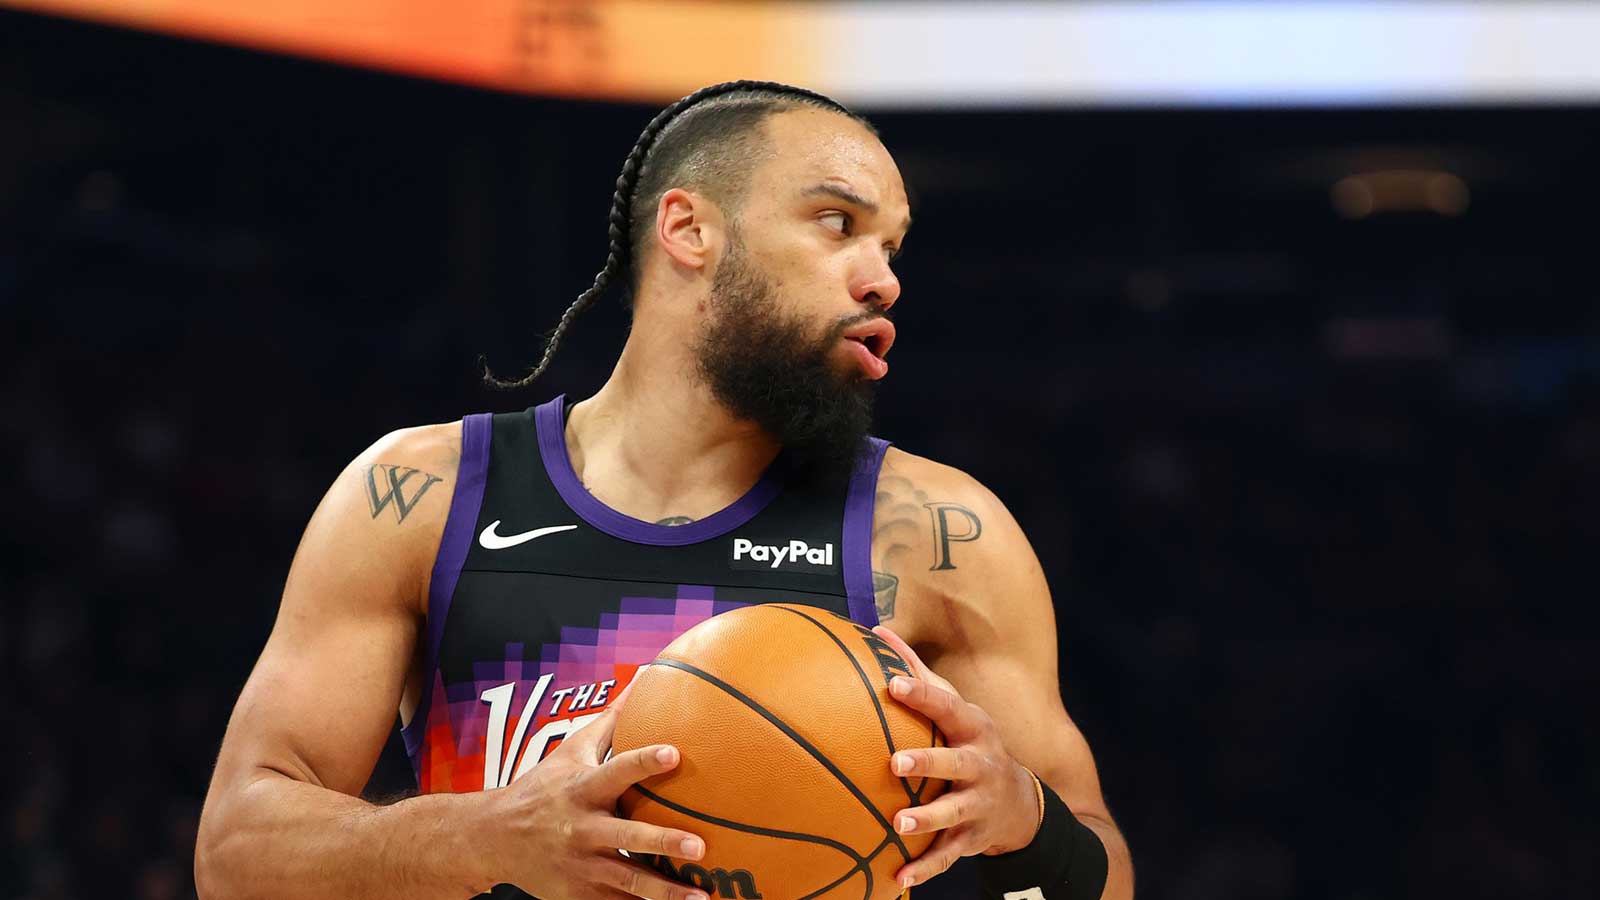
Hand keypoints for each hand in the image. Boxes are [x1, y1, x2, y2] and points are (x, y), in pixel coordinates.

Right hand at [487, 692, 710, 899]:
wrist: (493, 839)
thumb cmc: (542, 788)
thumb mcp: (571, 750)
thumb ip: (611, 721)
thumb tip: (642, 679)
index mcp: (583, 789)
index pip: (618, 770)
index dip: (645, 761)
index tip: (675, 753)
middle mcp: (583, 828)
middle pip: (627, 836)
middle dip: (662, 841)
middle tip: (699, 845)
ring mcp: (582, 865)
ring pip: (627, 880)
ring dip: (665, 890)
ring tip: (701, 896)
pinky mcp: (580, 893)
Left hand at [873, 625, 1041, 889]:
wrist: (1020, 805)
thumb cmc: (970, 744)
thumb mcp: (956, 710)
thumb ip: (919, 674)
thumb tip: (878, 630)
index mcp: (973, 728)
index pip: (947, 707)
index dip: (923, 694)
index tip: (894, 684)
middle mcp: (981, 764)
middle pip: (957, 762)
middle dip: (929, 762)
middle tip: (895, 762)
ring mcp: (979, 803)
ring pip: (954, 813)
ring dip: (927, 819)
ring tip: (898, 824)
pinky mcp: (973, 838)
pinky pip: (948, 855)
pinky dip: (925, 868)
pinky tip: (899, 878)